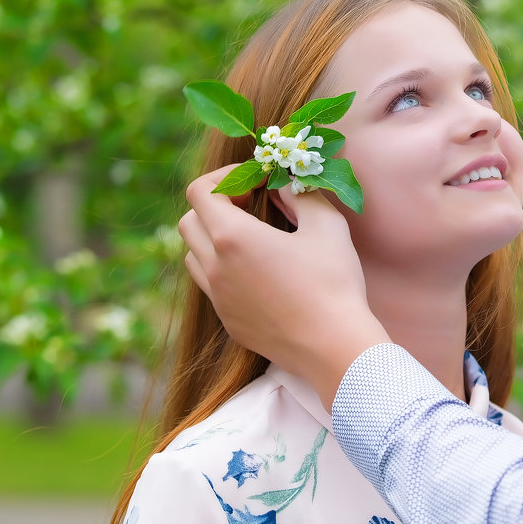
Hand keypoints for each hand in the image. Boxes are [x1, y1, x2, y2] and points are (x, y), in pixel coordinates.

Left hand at [178, 164, 390, 407]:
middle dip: (215, 205)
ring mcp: (218, 298)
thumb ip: (301, 194)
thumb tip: (283, 184)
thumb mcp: (327, 224)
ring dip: (213, 238)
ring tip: (250, 238)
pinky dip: (223, 269)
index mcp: (233, 237)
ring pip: (193, 255)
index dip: (225, 178)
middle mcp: (216, 266)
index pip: (199, 191)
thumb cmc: (332, 282)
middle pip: (189, 221)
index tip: (256, 182)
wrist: (333, 345)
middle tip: (251, 205)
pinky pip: (211, 285)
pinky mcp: (228, 321)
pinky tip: (259, 273)